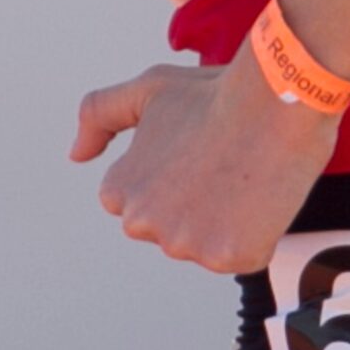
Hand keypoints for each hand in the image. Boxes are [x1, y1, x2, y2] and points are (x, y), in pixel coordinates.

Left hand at [68, 53, 339, 274]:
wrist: (273, 101)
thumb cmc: (212, 94)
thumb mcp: (146, 91)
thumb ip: (99, 115)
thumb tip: (75, 156)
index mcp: (119, 192)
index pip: (143, 201)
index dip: (175, 174)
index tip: (195, 150)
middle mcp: (144, 225)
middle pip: (174, 227)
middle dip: (196, 202)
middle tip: (223, 161)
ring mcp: (186, 247)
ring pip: (209, 243)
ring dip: (227, 218)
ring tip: (244, 173)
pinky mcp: (229, 259)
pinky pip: (244, 254)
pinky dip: (257, 231)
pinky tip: (261, 196)